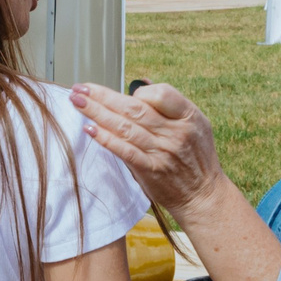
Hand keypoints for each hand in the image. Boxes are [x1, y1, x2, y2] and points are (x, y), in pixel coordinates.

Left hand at [70, 81, 224, 215]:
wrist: (203, 195)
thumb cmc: (196, 157)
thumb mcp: (195, 124)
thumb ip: (169, 104)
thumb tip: (141, 84)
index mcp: (188, 116)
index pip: (161, 93)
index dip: (139, 92)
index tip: (124, 94)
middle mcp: (175, 132)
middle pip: (134, 109)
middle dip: (103, 96)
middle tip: (80, 88)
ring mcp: (162, 152)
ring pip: (125, 127)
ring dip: (97, 113)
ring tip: (77, 102)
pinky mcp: (151, 170)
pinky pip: (125, 151)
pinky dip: (106, 139)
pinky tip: (90, 129)